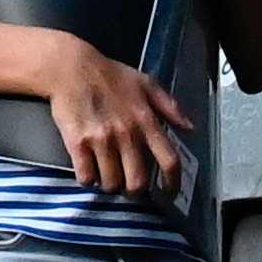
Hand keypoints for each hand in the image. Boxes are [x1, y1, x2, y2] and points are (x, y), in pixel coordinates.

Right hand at [36, 35, 187, 194]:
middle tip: (128, 185)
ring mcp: (102, 140)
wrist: (71, 68)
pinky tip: (88, 169)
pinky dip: (88, 179)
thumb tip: (190, 128)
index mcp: (146, 120)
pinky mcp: (78, 144)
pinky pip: (86, 177)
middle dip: (134, 190)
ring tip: (107, 174)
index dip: (172, 183)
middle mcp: (127, 134)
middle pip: (137, 181)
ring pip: (111, 183)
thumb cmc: (110, 75)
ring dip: (110, 184)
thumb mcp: (146, 84)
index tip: (169, 192)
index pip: (169, 160)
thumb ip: (170, 106)